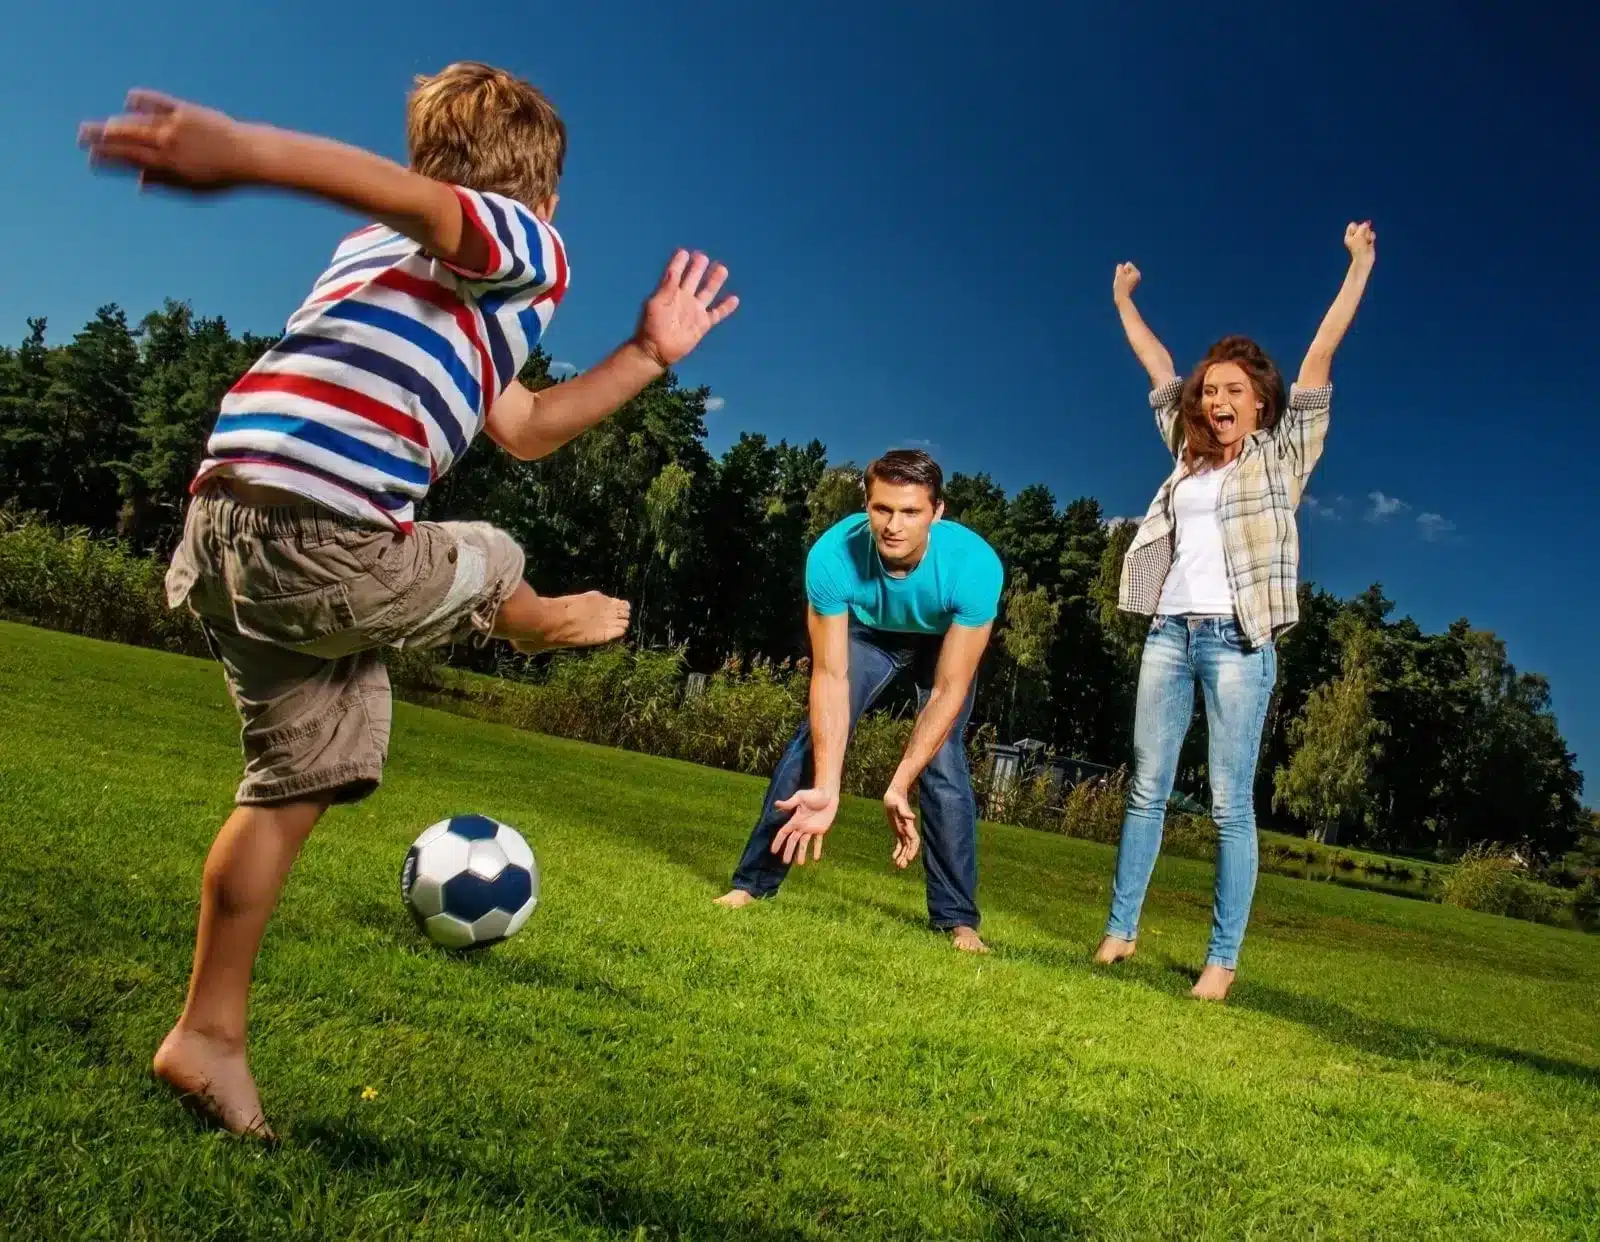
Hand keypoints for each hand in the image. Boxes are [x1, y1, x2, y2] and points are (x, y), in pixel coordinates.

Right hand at [79, 90, 251, 193]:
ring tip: (104, 127)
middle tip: (81, 137)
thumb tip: (138, 184)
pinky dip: (143, 100)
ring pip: (138, 122)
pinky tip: (130, 100)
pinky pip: (159, 102)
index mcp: (167, 165)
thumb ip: (164, 183)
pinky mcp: (186, 111)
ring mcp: (175, 125)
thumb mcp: (192, 187)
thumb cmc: (221, 176)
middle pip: (126, 139)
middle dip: (101, 138)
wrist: (249, 156)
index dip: (107, 159)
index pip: (128, 160)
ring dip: (117, 124)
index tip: (91, 160)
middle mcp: (167, 144)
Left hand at [634, 250, 739, 367]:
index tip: (684, 252)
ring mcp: (694, 311)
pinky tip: (734, 298)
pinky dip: (726, 307)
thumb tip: (673, 271)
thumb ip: (666, 287)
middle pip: (694, 279)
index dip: (680, 262)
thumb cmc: (650, 327)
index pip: (676, 272)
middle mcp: (684, 299)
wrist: (656, 350)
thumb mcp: (655, 304)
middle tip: (703, 256)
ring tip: (722, 268)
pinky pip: (717, 314)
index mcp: (670, 292)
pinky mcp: (703, 324)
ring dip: (714, 281)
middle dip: (698, 267)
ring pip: (707, 292)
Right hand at [770, 788, 837, 865]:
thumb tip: (776, 804)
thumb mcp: (801, 797)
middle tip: (785, 862)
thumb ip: (790, 803)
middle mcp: (801, 826)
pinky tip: (816, 858)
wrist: (828, 794)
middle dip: (788, 851)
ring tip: (800, 864)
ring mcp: (811, 828)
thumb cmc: (814, 794)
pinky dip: (817, 849)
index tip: (773, 851)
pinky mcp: (821, 829)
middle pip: (792, 841)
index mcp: (795, 820)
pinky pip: (818, 841)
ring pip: (804, 844)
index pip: (784, 833)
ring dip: (801, 853)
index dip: (778, 842)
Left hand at [883, 786, 919, 869]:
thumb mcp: (898, 804)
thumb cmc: (896, 799)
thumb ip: (904, 811)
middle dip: (906, 857)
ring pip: (905, 847)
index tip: (908, 858)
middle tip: (901, 866)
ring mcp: (903, 831)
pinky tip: (894, 858)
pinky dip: (898, 851)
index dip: (912, 850)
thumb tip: (912, 817)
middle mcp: (907, 830)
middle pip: (910, 847)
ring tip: (898, 866)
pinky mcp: (898, 831)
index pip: (914, 841)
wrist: (894, 795)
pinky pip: (900, 843)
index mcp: (908, 826)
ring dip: (902, 856)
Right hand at [1113, 262, 1141, 304]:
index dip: (1123, 270)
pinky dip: (1122, 280)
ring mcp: (1134, 280)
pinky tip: (1122, 286)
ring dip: (1121, 277)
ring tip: (1122, 284)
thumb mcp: (1119, 274)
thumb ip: (1120, 267)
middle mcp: (1137, 276)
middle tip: (1122, 282)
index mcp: (1137, 273)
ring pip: (1124, 273)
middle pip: (1126, 268)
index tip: (1124, 279)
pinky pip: (1123, 277)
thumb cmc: (1120, 286)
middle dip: (1122, 273)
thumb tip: (1120, 267)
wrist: (1121, 298)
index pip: (1128, 264)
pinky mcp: (1130, 283)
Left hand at [1344, 221, 1376, 267]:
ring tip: (1367, 241)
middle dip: (1363, 230)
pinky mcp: (1368, 241)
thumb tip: (1367, 223)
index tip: (1357, 234)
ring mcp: (1362, 239)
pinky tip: (1370, 242)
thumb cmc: (1359, 248)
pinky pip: (1371, 234)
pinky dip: (1372, 237)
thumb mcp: (1358, 235)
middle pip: (1361, 226)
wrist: (1364, 259)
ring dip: (1368, 234)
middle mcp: (1354, 237)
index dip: (1356, 227)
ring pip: (1367, 230)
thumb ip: (1362, 227)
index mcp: (1348, 236)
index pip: (1352, 225)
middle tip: (1362, 238)